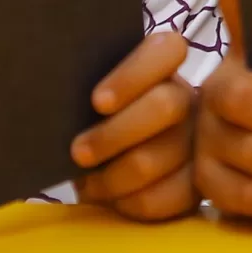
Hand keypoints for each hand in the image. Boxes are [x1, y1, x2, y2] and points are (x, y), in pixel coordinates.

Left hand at [71, 30, 196, 220]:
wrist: (121, 162)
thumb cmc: (99, 119)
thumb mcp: (94, 93)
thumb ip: (85, 86)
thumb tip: (52, 97)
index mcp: (166, 67)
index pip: (167, 49)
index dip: (134, 75)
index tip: (97, 102)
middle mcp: (191, 99)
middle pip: (163, 106)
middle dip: (113, 134)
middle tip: (78, 152)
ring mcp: (199, 143)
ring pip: (153, 160)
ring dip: (111, 177)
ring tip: (87, 183)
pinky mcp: (195, 185)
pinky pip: (159, 198)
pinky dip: (126, 203)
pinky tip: (111, 200)